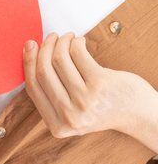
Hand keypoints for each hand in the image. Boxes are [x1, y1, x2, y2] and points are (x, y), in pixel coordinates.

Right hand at [23, 32, 157, 143]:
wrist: (135, 112)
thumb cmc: (104, 108)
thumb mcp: (71, 115)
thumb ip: (53, 100)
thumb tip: (34, 64)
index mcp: (56, 126)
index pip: (33, 89)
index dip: (28, 64)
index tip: (29, 48)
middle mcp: (68, 115)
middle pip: (44, 73)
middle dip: (44, 49)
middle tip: (50, 38)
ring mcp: (84, 100)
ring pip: (60, 61)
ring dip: (61, 43)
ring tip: (67, 38)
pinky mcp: (100, 83)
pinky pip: (78, 55)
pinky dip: (76, 43)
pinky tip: (79, 42)